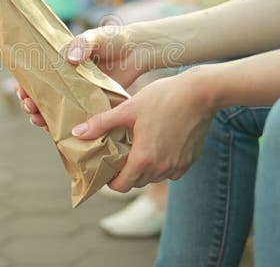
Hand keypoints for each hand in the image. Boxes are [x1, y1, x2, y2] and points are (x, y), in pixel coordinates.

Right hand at [18, 25, 149, 126]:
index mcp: (60, 62)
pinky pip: (74, 118)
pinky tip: (57, 131)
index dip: (25, 84)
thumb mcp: (96, 37)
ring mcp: (77, 93)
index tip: (21, 91)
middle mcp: (65, 79)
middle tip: (30, 107)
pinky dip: (64, 126)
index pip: (35, 74)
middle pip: (40, 95)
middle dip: (30, 103)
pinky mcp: (91, 105)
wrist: (138, 51)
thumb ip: (83, 44)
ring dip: (42, 117)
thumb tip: (70, 59)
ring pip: (54, 109)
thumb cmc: (113, 39)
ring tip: (38, 121)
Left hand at [72, 66, 217, 191]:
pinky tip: (159, 144)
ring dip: (145, 168)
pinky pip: (171, 171)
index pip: (121, 186)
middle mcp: (161, 169)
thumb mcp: (128, 109)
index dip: (110, 179)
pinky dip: (162, 163)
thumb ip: (102, 124)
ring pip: (154, 176)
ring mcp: (178, 166)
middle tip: (120, 153)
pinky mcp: (190, 161)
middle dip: (126, 172)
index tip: (107, 166)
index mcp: (143, 159)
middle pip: (137, 182)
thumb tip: (77, 133)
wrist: (202, 93)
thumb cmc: (164, 98)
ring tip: (139, 146)